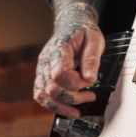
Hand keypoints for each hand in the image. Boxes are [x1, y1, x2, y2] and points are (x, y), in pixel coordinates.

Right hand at [33, 2, 103, 117]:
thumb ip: (92, 59)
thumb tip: (89, 79)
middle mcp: (45, 60)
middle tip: (91, 96)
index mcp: (58, 48)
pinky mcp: (42, 77)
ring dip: (61, 106)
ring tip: (77, 111)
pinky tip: (67, 107)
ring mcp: (41, 69)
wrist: (72, 25)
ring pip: (42, 95)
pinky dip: (53, 105)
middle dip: (73, 97)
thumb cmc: (83, 32)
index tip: (91, 81)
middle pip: (51, 88)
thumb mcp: (95, 40)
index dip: (76, 83)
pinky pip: (41, 95)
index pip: (60, 74)